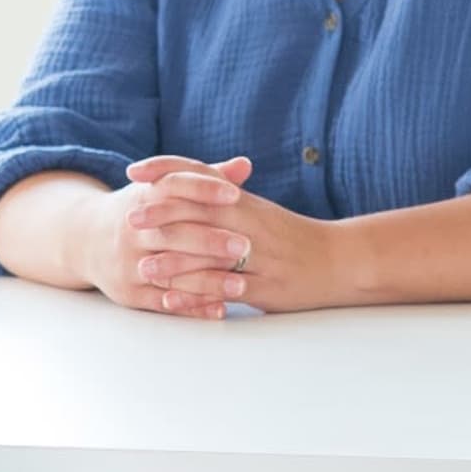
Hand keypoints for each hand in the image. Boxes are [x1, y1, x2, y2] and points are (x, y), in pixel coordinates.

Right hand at [82, 151, 252, 318]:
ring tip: (242, 284)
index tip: (235, 194)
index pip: (172, 186)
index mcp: (142, 198)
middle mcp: (131, 230)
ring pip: (170, 273)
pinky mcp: (129, 292)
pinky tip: (220, 308)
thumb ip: (204, 178)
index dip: (203, 189)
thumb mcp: (161, 189)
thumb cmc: (142, 212)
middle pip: (173, 234)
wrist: (85, 239)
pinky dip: (192, 307)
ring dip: (207, 281)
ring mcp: (128, 263)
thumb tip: (245, 165)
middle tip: (246, 245)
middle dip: (210, 240)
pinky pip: (163, 302)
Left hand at [96, 155, 342, 321]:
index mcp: (246, 202)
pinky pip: (226, 291)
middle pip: (202, 212)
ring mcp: (259, 257)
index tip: (134, 170)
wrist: (341, 260)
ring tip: (143, 266)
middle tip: (129, 218)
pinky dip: (196, 296)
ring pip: (211, 256)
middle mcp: (250, 224)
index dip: (166, 170)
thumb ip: (224, 195)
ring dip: (174, 262)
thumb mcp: (260, 210)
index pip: (200, 176)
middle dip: (163, 214)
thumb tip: (188, 179)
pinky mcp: (265, 287)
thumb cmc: (294, 237)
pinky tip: (172, 301)